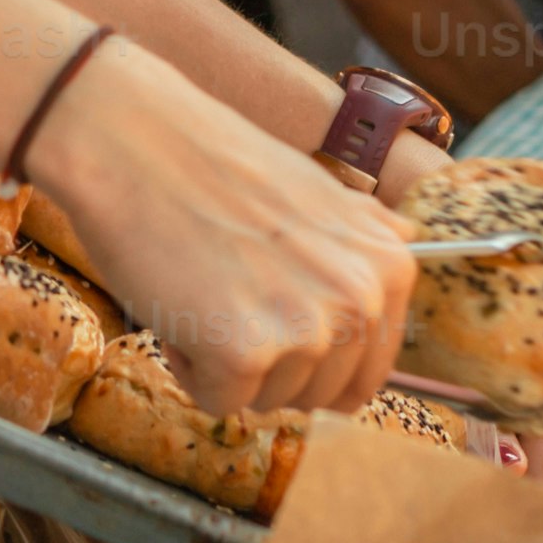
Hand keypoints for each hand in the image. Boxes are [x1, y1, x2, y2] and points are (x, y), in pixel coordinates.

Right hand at [33, 39, 414, 414]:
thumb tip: (407, 240)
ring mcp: (308, 328)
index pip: (367, 372)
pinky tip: (182, 303)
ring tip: (207, 287)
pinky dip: (191, 366)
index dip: (311, 357)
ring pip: (269, 402)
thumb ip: (367, 232)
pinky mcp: (245, 351)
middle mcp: (362, 301)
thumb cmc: (217, 166)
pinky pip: (219, 401)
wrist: (135, 140)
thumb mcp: (320, 191)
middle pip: (318, 395)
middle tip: (231, 290)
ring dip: (229, 362)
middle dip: (270, 364)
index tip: (274, 311)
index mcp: (390, 267)